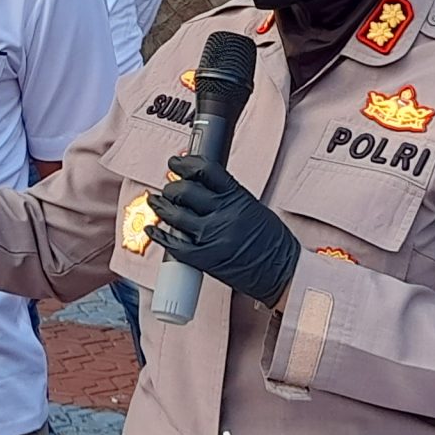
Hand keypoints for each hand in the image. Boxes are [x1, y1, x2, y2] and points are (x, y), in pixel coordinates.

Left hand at [146, 153, 300, 307]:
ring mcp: (211, 236)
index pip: (205, 170)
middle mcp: (223, 214)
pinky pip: (173, 244)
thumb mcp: (253, 207)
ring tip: (156, 201)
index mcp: (237, 197)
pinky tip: (152, 228)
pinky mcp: (204, 258)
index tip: (177, 162)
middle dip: (172, 186)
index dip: (186, 163)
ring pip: (174, 214)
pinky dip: (159, 234)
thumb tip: (201, 185)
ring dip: (160, 205)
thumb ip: (227, 196)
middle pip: (185, 190)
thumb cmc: (271, 241)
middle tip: (169, 186)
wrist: (282, 272)